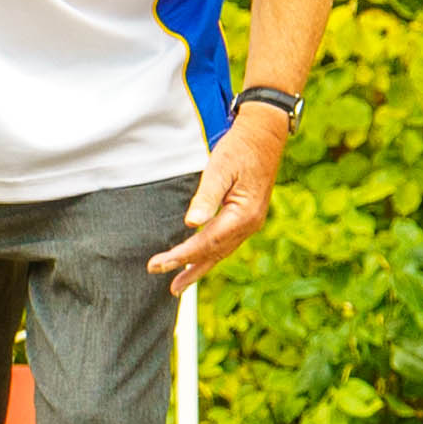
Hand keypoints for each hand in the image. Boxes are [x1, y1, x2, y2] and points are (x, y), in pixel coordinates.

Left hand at [148, 107, 290, 295]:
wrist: (264, 136)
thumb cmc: (239, 149)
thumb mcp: (219, 169)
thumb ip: (205, 197)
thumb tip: (191, 224)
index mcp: (243, 215)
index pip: (206, 243)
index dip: (181, 256)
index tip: (158, 265)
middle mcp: (250, 224)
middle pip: (214, 253)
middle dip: (188, 269)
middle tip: (168, 287)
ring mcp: (251, 223)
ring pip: (221, 252)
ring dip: (200, 268)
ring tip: (180, 285)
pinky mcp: (247, 218)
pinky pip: (226, 243)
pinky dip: (210, 255)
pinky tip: (199, 261)